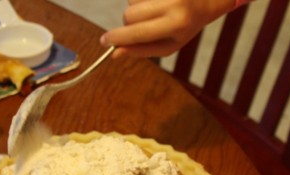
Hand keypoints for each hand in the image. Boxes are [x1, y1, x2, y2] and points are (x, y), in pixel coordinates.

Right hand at [100, 0, 236, 57]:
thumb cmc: (185, 26)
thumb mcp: (170, 43)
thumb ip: (143, 49)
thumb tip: (115, 54)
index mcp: (177, 25)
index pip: (138, 33)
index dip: (118, 38)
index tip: (104, 42)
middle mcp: (173, 4)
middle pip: (129, 15)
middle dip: (130, 22)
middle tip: (146, 23)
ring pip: (131, 1)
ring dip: (138, 7)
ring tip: (157, 9)